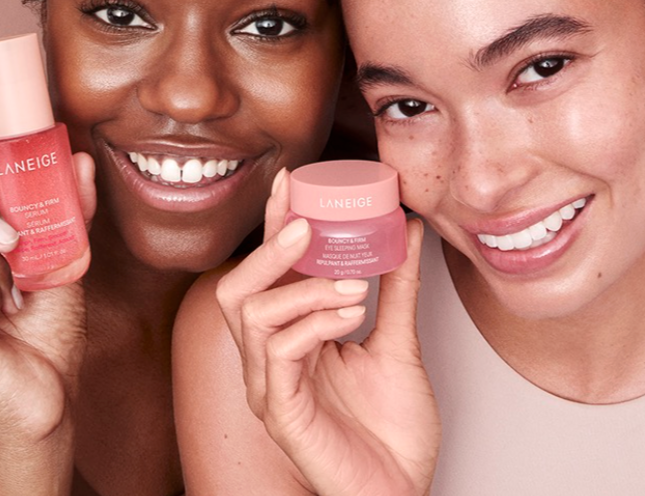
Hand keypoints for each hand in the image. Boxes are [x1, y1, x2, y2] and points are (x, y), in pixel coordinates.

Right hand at [215, 171, 437, 495]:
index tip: (294, 179)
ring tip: (352, 283)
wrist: (402, 494)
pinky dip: (312, 322)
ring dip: (303, 286)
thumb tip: (406, 228)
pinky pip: (277, 355)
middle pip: (237, 288)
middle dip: (268, 247)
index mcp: (291, 338)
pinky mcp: (282, 415)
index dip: (275, 223)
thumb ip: (398, 287)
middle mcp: (270, 361)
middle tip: (308, 221)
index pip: (269, 271)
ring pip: (252, 315)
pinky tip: (348, 313)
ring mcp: (271, 389)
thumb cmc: (392, 433)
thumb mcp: (399, 342)